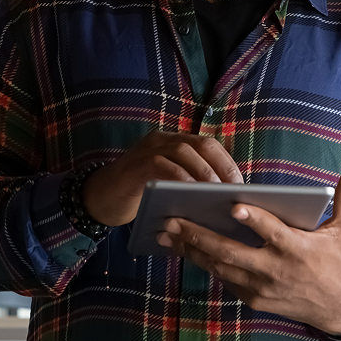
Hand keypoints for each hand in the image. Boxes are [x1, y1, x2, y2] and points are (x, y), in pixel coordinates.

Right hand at [81, 131, 242, 226]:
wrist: (98, 199)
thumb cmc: (138, 196)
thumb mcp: (167, 186)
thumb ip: (188, 183)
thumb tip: (223, 200)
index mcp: (173, 143)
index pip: (208, 145)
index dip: (227, 162)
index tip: (241, 184)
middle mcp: (162, 140)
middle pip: (201, 144)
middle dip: (220, 166)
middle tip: (233, 191)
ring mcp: (147, 150)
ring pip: (183, 152)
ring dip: (203, 173)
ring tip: (216, 195)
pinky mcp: (136, 165)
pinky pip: (162, 166)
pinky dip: (180, 180)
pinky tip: (191, 196)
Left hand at [157, 162, 340, 335]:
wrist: (337, 307)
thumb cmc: (339, 260)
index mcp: (298, 249)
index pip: (274, 232)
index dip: (255, 219)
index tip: (234, 204)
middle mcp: (276, 270)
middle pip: (232, 252)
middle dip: (200, 235)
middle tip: (173, 218)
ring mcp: (261, 287)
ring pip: (220, 267)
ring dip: (192, 249)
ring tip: (167, 231)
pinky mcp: (252, 298)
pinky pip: (222, 278)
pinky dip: (202, 262)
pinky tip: (182, 247)